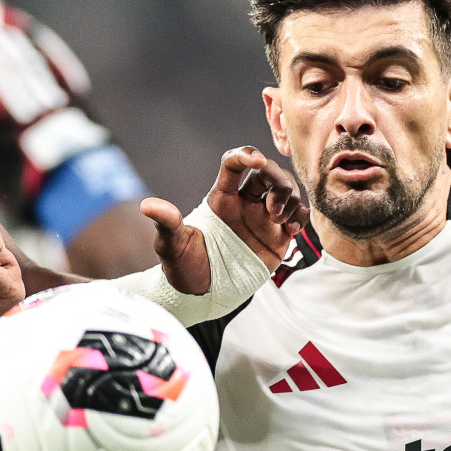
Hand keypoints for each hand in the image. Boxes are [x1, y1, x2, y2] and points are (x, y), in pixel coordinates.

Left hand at [141, 147, 307, 292]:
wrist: (201, 295)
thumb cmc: (183, 268)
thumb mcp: (171, 246)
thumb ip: (167, 224)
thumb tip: (148, 206)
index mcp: (220, 198)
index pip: (235, 164)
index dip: (246, 155)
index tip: (257, 160)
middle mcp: (244, 203)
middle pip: (268, 172)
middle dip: (278, 180)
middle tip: (273, 208)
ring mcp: (262, 219)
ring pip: (286, 190)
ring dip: (290, 198)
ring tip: (280, 221)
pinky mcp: (278, 236)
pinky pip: (298, 215)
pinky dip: (301, 215)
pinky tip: (292, 228)